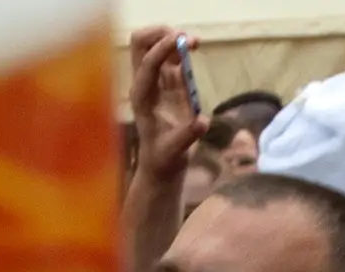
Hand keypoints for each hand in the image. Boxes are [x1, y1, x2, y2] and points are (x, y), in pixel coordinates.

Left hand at [126, 28, 199, 192]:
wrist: (161, 164)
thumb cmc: (164, 159)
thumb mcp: (175, 151)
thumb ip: (187, 136)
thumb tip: (203, 121)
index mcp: (142, 97)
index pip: (147, 64)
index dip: (163, 49)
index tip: (182, 39)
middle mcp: (144, 84)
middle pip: (141, 44)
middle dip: (160, 34)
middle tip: (184, 38)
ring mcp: (154, 81)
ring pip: (154, 45)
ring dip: (172, 38)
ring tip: (194, 44)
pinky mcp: (166, 82)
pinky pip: (169, 56)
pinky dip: (180, 47)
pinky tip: (193, 49)